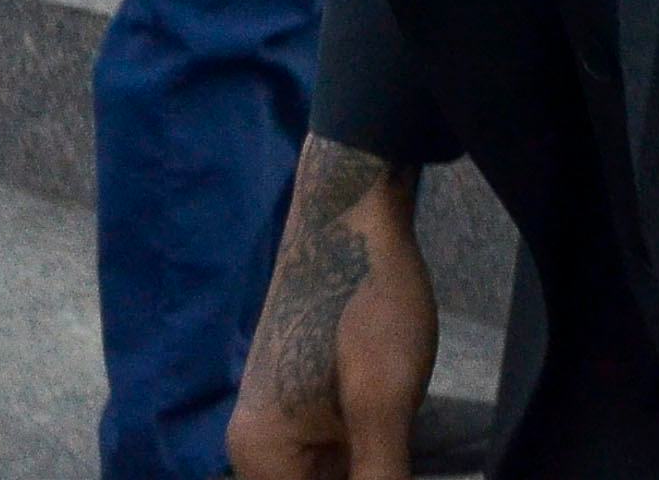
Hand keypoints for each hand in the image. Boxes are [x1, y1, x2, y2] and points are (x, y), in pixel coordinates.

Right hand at [228, 140, 435, 478]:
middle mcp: (259, 445)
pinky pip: (339, 451)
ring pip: (336, 474)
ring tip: (397, 428)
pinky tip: (399, 428)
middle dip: (368, 473)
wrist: (355, 206)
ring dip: (372, 465)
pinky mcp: (307, 397)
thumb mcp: (383, 402)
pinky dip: (372, 452)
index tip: (392, 462)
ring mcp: (283, 419)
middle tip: (396, 435)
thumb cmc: (366, 297)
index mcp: (260, 455)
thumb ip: (380, 479)